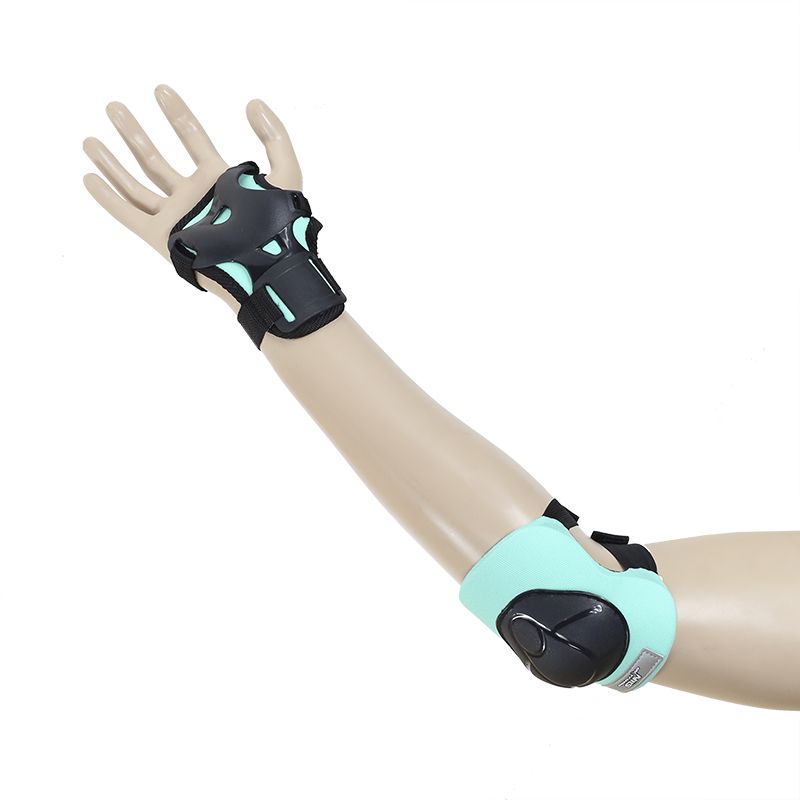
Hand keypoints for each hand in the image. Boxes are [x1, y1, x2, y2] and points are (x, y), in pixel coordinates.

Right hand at [82, 85, 302, 269]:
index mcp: (219, 181)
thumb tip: (253, 103)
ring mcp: (176, 216)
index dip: (177, 114)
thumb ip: (275, 137)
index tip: (161, 90)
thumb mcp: (286, 173)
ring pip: (136, 183)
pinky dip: (108, 197)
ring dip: (113, 161)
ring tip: (90, 139)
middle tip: (114, 106)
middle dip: (134, 132)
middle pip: (155, 158)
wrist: (264, 266)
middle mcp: (193, 196)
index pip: (192, 138)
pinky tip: (89, 177)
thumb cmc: (277, 226)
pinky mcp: (163, 237)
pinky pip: (129, 213)